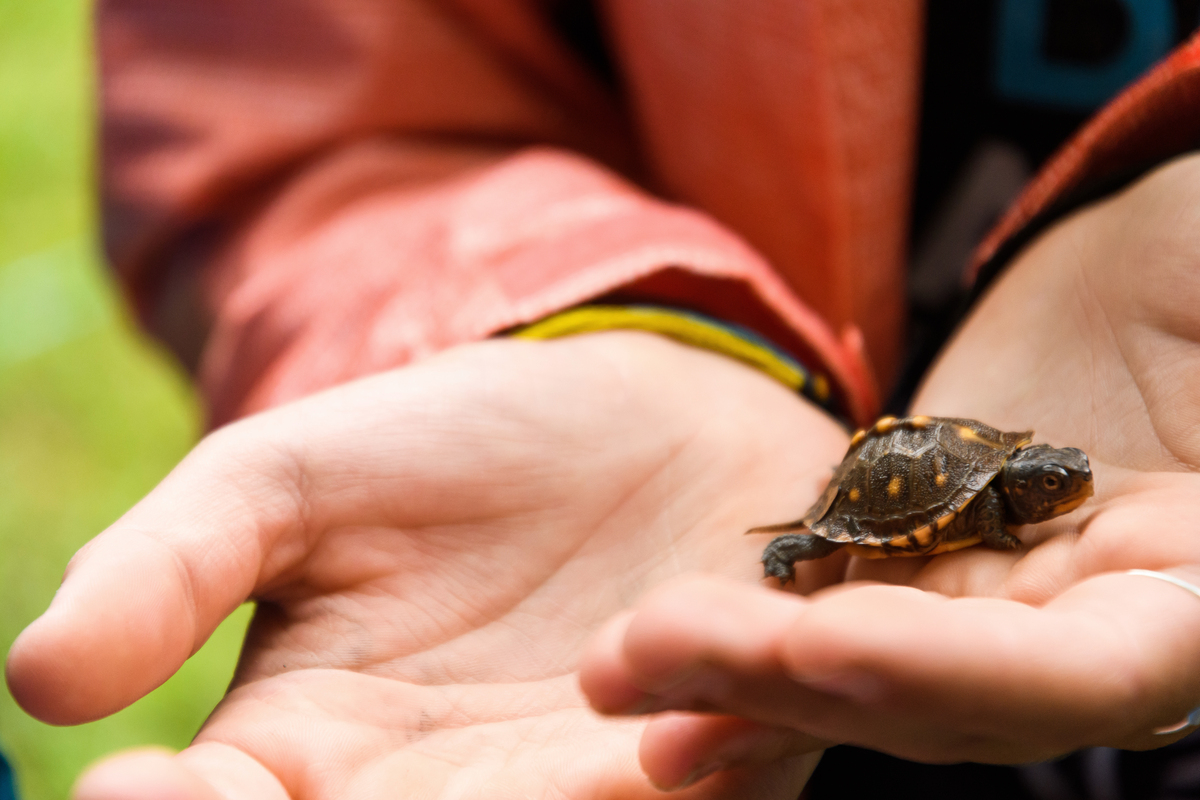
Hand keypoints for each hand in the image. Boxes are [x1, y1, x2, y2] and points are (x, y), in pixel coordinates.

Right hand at [5, 331, 848, 797]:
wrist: (634, 411)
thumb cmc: (449, 446)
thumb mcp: (285, 485)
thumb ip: (169, 570)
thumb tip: (36, 679)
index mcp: (310, 756)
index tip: (148, 785)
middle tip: (299, 793)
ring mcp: (579, 794)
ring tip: (549, 751)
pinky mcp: (710, 760)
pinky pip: (693, 798)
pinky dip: (681, 779)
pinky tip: (670, 741)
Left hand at [580, 154, 1199, 773]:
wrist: (1136, 294)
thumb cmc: (1198, 269)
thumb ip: (1197, 348)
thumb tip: (1185, 467)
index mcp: (1186, 584)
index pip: (1090, 673)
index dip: (962, 673)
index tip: (833, 644)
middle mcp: (1080, 627)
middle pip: (939, 698)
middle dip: (798, 683)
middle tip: (660, 648)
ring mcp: (982, 610)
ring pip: (858, 676)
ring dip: (737, 677)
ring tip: (617, 668)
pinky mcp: (903, 572)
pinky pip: (818, 622)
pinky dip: (740, 648)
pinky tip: (646, 659)